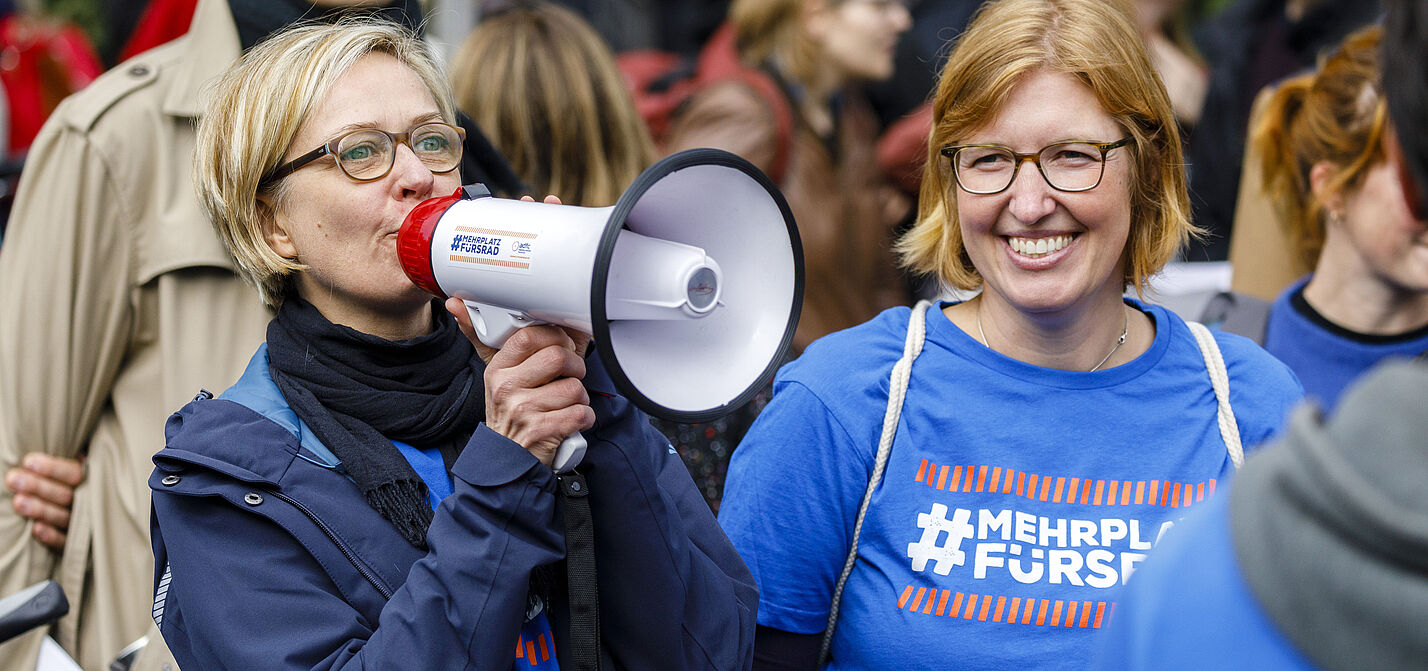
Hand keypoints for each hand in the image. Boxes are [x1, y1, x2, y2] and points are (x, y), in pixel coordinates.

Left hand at [6, 453, 83, 549]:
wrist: (90, 517)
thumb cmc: (69, 482)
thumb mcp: (75, 467)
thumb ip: (69, 456)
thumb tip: (51, 439)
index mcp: (89, 479)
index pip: (74, 473)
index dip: (52, 468)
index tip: (28, 461)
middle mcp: (89, 501)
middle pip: (65, 495)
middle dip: (38, 486)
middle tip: (13, 479)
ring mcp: (84, 523)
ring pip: (63, 517)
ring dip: (40, 509)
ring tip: (17, 502)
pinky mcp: (75, 544)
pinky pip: (65, 542)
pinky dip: (51, 536)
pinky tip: (35, 530)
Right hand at [465, 323, 595, 466]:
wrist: (506, 461)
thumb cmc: (510, 412)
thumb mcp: (496, 376)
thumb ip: (482, 338)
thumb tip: (456, 304)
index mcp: (498, 369)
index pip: (530, 336)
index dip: (555, 337)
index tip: (560, 347)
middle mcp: (506, 388)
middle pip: (559, 357)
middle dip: (575, 368)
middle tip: (570, 376)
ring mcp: (523, 411)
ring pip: (575, 388)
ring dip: (580, 397)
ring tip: (566, 403)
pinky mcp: (542, 431)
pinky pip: (581, 413)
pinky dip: (584, 418)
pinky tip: (570, 421)